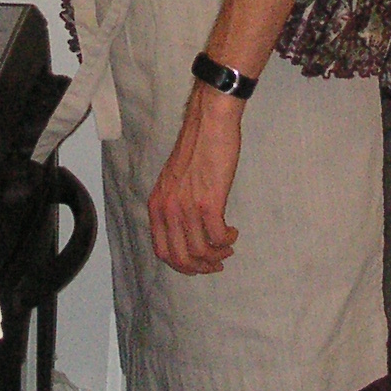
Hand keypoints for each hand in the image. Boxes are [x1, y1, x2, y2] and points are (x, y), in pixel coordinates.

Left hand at [147, 86, 242, 274]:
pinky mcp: (209, 203)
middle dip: (201, 266)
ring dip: (218, 254)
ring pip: (201, 251)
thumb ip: (175, 205)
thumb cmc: (196, 148)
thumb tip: (186, 231)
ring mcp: (187, 207)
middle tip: (217, 262)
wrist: (209, 124)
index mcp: (157, 204)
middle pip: (180, 258)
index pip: (162, 251)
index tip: (198, 265)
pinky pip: (218, 236)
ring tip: (228, 245)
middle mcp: (168, 209)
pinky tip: (233, 231)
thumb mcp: (174, 181)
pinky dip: (228, 240)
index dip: (182, 265)